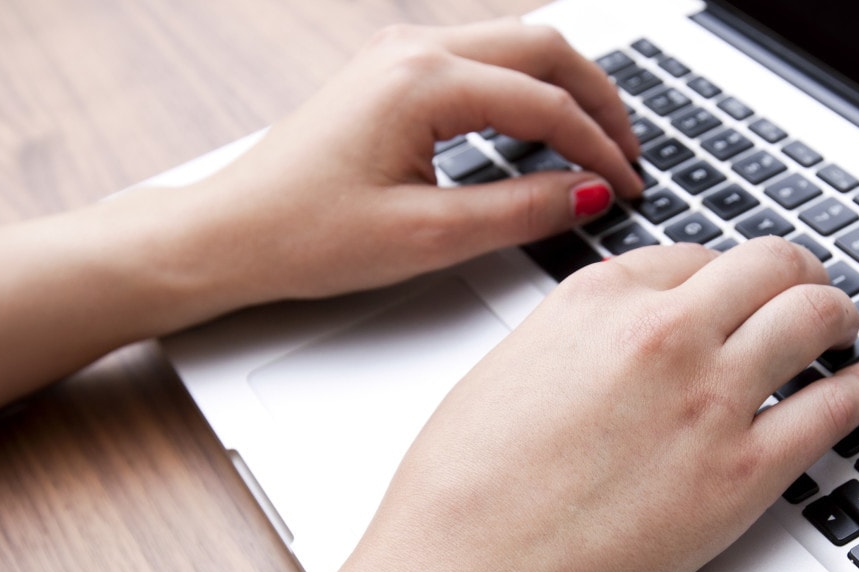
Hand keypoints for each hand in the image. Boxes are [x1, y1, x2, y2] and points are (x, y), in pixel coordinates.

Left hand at [170, 19, 643, 308]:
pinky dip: (526, 90)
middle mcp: (412, 50)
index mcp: (422, 81)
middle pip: (543, 46)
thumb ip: (521, 211)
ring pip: (515, 45)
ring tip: (598, 144)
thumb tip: (589, 194)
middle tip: (630, 154)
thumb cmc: (303, 235)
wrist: (228, 234)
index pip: (545, 102)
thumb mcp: (427, 237)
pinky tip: (543, 132)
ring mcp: (399, 54)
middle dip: (598, 99)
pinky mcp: (391, 73)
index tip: (628, 186)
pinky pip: (482, 60)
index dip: (599, 147)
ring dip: (565, 89)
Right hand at [323, 238, 858, 571]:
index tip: (736, 287)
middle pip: (767, 266)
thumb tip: (618, 338)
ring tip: (842, 329)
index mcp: (596, 298)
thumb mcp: (511, 368)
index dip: (725, 272)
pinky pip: (832, 407)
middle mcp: (661, 332)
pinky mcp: (743, 472)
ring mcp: (710, 397)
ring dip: (836, 315)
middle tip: (807, 289)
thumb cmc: (462, 491)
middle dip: (795, 273)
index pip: (693, 253)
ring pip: (812, 316)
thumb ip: (579, 336)